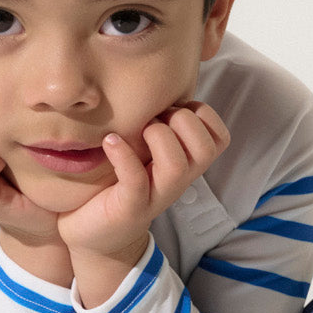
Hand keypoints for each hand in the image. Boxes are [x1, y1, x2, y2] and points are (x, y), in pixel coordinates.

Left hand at [56, 100, 230, 258]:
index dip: (203, 114)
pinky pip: (136, 180)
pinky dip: (124, 155)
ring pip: (177, 165)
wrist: (93, 233)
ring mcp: (156, 195)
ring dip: (158, 137)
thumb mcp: (143, 148)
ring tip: (135, 131)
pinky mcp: (131, 207)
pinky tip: (110, 142)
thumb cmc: (116, 182)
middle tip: (153, 119)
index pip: (219, 137)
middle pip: (207, 147)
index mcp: (185, 163)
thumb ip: (156, 122)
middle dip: (183, 121)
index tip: (173, 108)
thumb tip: (157, 79)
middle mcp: (177, 180)